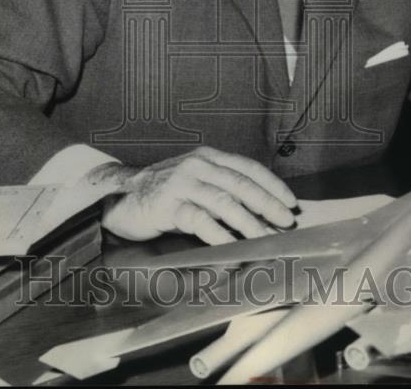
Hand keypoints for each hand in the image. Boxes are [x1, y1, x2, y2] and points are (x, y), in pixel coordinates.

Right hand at [87, 147, 297, 244]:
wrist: (120, 196)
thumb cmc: (163, 192)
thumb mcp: (193, 180)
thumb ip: (220, 187)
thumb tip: (259, 210)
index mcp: (207, 157)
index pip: (247, 167)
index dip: (271, 184)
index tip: (291, 202)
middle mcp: (197, 165)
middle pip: (240, 183)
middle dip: (267, 204)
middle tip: (286, 223)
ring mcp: (182, 184)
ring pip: (224, 202)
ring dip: (249, 223)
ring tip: (266, 240)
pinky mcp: (169, 206)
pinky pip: (201, 222)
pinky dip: (220, 239)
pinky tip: (233, 253)